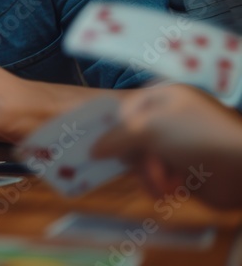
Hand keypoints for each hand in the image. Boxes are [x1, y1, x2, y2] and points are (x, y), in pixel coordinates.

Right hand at [92, 83, 241, 208]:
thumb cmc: (195, 137)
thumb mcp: (149, 129)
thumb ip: (115, 137)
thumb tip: (92, 150)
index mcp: (162, 98)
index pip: (122, 110)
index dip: (108, 128)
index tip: (91, 145)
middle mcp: (167, 119)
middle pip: (128, 140)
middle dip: (135, 157)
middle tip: (146, 164)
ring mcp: (175, 146)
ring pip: (139, 163)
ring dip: (149, 175)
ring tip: (166, 181)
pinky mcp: (182, 171)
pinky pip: (155, 179)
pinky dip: (162, 186)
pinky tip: (175, 189)